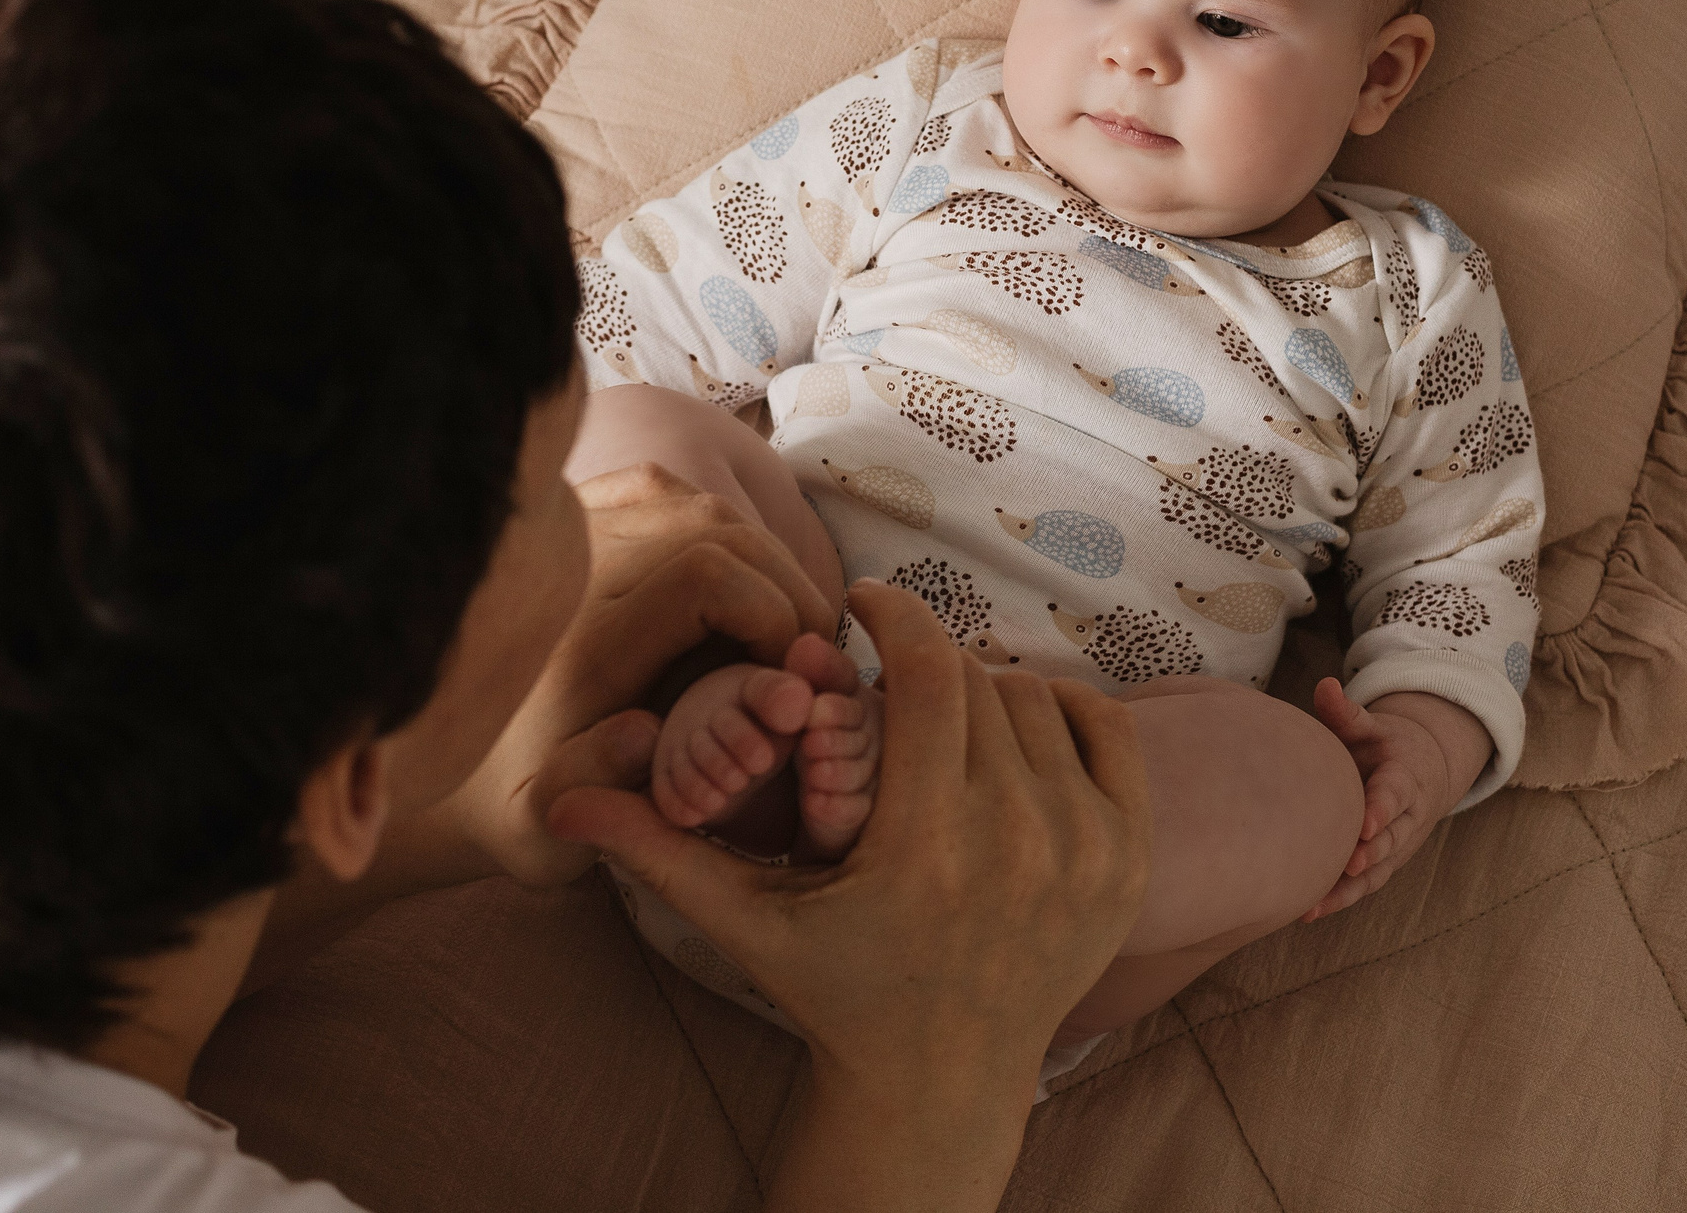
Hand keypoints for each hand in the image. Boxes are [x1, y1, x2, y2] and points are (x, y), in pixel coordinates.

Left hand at [441, 464, 840, 886]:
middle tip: (808, 649)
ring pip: (696, 502)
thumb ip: (592, 786)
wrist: (446, 750)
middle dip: (782, 582)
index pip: (704, 576)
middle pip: (715, 527)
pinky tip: (727, 581)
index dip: (772, 611)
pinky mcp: (571, 517)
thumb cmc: (509, 801)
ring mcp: (571, 532)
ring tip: (777, 622)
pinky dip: (710, 524)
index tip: (792, 671)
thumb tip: (642, 732)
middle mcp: (574, 570)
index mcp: (578, 643)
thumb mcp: (535, 832)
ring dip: (756, 555)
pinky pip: (661, 490)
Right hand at [549, 579, 1149, 1180]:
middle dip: (924, 667)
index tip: (862, 605)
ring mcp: (1086, 855)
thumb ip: (657, 851)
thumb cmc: (834, 990)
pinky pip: (1102, 730)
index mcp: (926, 849)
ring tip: (935, 723)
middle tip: (885, 687)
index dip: (893, 614)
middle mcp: (1020, 846)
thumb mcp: (743, 922)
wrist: (941, 1081)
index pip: (928, 672)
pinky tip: (1008, 735)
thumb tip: (560, 799)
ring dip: (983, 694)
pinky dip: (1057, 714)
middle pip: (977, 680)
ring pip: (1034, 699)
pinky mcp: (1126, 862)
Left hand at [1302, 681, 1491, 920]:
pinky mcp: (1382, 862)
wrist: (1420, 771)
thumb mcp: (1369, 725)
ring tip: (1315, 904)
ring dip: (1348, 888)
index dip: (1382, 809)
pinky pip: (1362, 885)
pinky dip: (1339, 900)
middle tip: (1345, 864)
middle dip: (1369, 854)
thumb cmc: (1382, 745)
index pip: (1395, 795)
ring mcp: (1395, 844)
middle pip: (1389, 839)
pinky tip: (1306, 912)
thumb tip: (1325, 686)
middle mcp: (1405, 817)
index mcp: (1404, 778)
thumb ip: (1346, 712)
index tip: (1365, 823)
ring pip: (1376, 871)